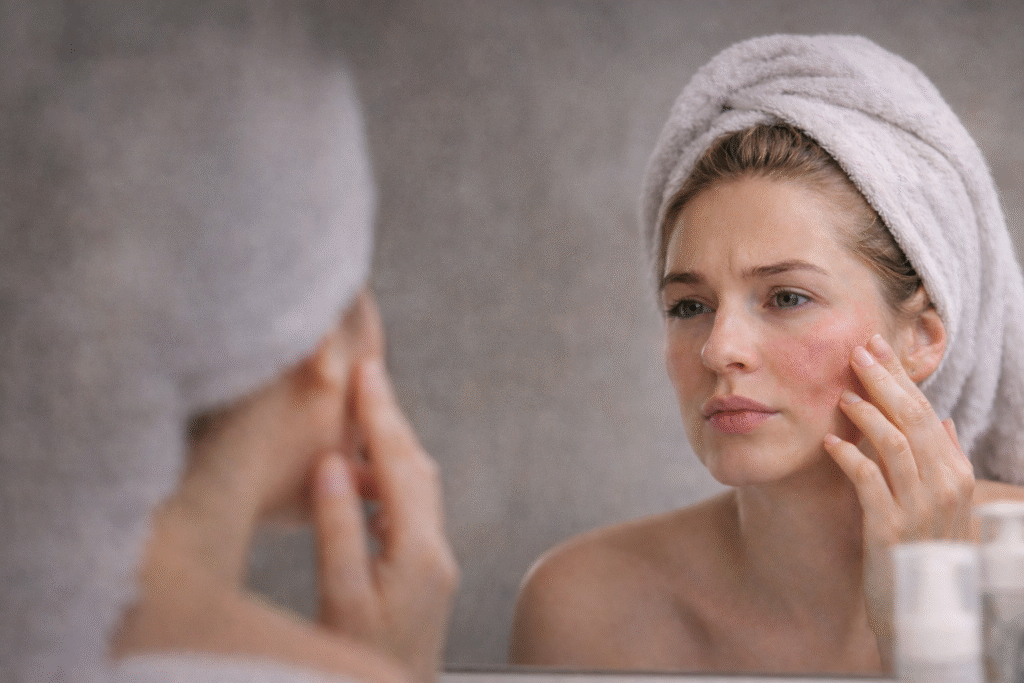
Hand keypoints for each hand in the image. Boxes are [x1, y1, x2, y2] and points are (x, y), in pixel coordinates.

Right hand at [313, 359, 458, 682]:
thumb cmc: (357, 663)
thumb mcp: (339, 599)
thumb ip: (337, 529)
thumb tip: (334, 463)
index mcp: (418, 552)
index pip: (399, 465)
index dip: (381, 414)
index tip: (367, 371)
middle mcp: (436, 550)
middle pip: (417, 467)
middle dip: (391, 419)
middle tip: (366, 376)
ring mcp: (435, 562)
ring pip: (417, 485)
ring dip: (391, 447)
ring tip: (360, 414)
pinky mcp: (425, 573)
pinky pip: (410, 508)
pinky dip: (388, 478)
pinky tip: (362, 478)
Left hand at [822, 334, 973, 668]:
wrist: (915, 611)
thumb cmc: (921, 551)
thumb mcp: (939, 505)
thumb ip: (942, 461)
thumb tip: (944, 421)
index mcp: (954, 474)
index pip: (926, 412)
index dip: (899, 377)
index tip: (874, 346)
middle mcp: (943, 487)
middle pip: (914, 419)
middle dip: (884, 381)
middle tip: (857, 350)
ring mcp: (919, 509)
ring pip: (895, 444)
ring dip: (867, 414)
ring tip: (841, 393)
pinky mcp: (890, 530)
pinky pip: (869, 482)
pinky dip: (850, 457)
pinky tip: (829, 442)